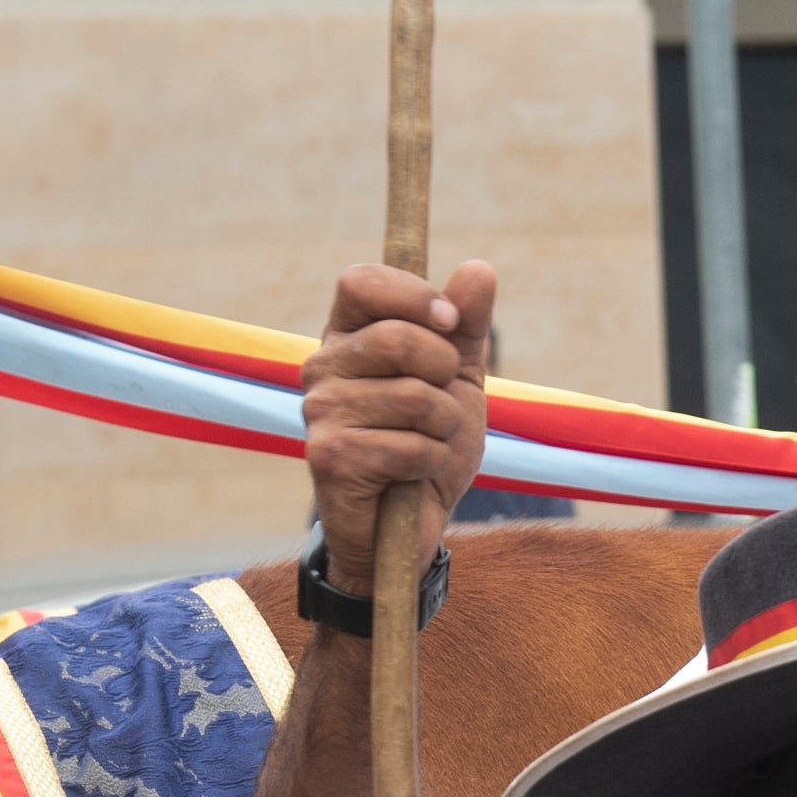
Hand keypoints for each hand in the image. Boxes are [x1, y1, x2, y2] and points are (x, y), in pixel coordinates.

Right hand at [305, 260, 494, 591]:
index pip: (361, 281)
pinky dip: (430, 461)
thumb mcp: (458, 378)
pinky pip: (409, 444)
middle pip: (397, 337)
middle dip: (444, 375)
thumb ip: (467, 326)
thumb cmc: (429, 443)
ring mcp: (319, 412)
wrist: (412, 527)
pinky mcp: (328, 456)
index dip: (413, 295)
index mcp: (348, 336)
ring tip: (427, 444)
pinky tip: (412, 475)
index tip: (452, 322)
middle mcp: (322, 367)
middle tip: (441, 405)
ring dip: (444, 426)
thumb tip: (478, 268)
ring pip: (413, 395)